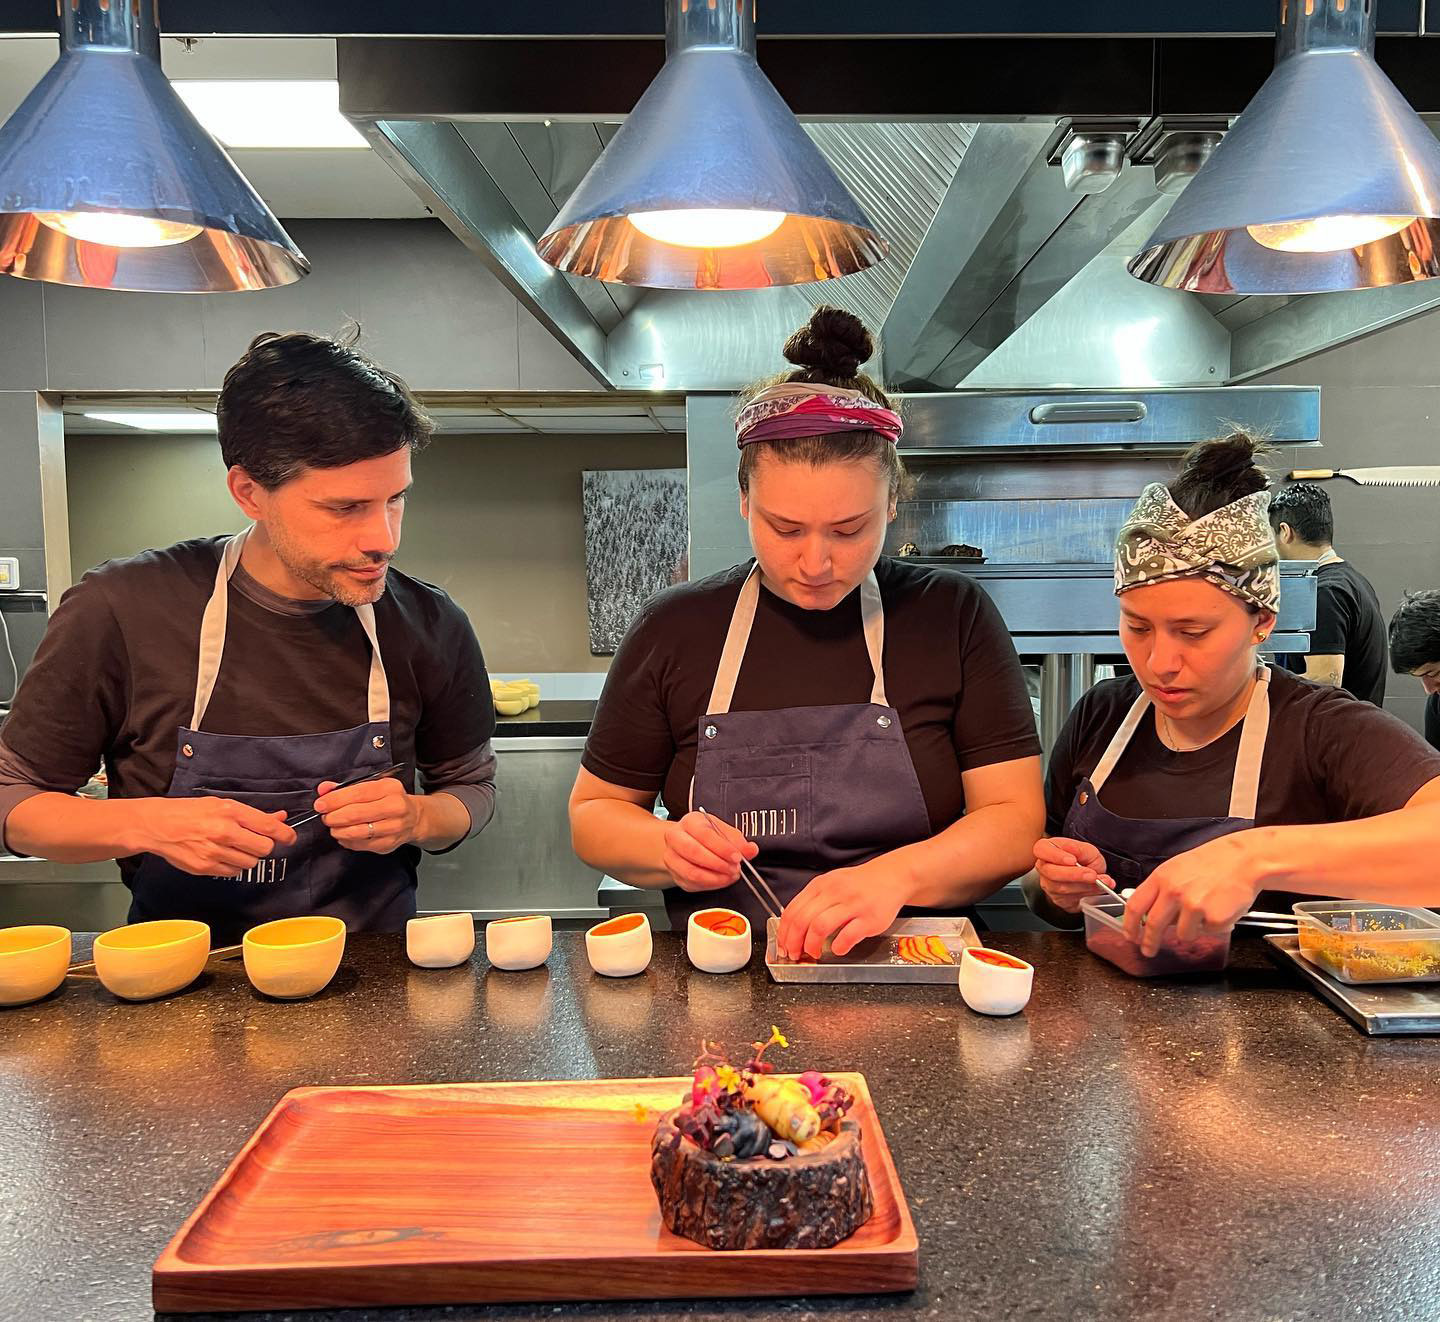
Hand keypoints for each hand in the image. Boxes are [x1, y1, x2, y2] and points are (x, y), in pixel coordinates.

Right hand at [133, 797, 295, 875]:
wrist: (159, 825)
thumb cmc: (192, 812)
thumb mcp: (223, 805)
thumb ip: (253, 815)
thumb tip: (280, 818)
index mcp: (230, 813)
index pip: (269, 827)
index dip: (285, 834)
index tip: (290, 837)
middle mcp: (224, 833)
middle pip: (264, 849)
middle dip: (264, 846)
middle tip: (255, 841)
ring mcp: (214, 852)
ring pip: (250, 863)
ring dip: (248, 856)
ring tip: (234, 846)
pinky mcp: (205, 868)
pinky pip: (234, 872)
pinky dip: (234, 866)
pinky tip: (222, 855)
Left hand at [314, 777, 420, 853]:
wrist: (414, 818)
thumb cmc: (389, 800)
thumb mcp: (373, 786)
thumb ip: (346, 788)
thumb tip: (324, 789)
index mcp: (390, 788)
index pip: (357, 793)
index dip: (335, 800)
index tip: (320, 804)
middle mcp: (395, 807)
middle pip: (355, 814)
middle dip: (333, 817)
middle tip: (325, 817)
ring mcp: (393, 828)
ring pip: (356, 832)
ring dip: (338, 830)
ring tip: (334, 826)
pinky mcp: (388, 844)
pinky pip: (360, 844)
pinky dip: (346, 840)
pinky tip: (345, 834)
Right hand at [660, 812, 758, 891]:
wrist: (683, 844)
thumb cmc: (705, 835)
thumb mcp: (722, 831)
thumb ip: (737, 840)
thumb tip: (751, 850)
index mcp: (690, 822)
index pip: (705, 834)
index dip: (723, 848)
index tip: (738, 857)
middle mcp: (676, 838)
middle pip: (693, 852)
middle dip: (718, 864)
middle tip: (735, 869)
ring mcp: (672, 857)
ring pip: (691, 872)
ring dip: (714, 878)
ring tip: (730, 876)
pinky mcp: (675, 875)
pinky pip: (691, 883)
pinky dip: (709, 885)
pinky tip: (720, 881)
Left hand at [776, 861, 908, 961]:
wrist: (892, 877)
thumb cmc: (860, 885)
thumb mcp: (832, 884)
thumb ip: (814, 901)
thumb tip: (793, 926)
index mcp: (821, 885)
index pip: (792, 910)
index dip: (784, 932)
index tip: (783, 945)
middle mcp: (834, 892)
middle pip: (802, 920)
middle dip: (793, 942)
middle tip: (794, 953)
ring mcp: (852, 905)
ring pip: (820, 926)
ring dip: (812, 945)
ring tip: (814, 952)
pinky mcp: (869, 918)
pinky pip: (847, 936)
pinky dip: (838, 947)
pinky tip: (838, 949)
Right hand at [1033, 836, 1110, 913]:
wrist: (1090, 875)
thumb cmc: (1084, 859)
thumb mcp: (1088, 849)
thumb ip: (1082, 851)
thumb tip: (1075, 854)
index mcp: (1046, 849)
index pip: (1041, 850)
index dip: (1056, 856)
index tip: (1073, 860)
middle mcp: (1044, 867)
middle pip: (1050, 872)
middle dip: (1074, 875)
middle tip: (1091, 874)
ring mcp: (1048, 885)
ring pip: (1061, 888)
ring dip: (1083, 886)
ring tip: (1098, 880)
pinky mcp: (1057, 899)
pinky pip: (1069, 900)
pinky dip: (1085, 894)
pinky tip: (1093, 888)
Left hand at [1123, 834, 1260, 954]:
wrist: (1243, 860)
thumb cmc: (1212, 863)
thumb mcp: (1177, 869)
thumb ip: (1160, 890)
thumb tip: (1148, 915)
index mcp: (1162, 878)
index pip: (1135, 906)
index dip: (1129, 925)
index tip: (1129, 935)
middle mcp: (1174, 892)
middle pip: (1153, 926)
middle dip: (1149, 943)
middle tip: (1149, 950)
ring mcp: (1193, 906)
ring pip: (1182, 934)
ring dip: (1192, 929)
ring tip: (1205, 910)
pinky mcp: (1213, 918)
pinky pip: (1207, 932)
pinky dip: (1213, 926)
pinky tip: (1220, 908)